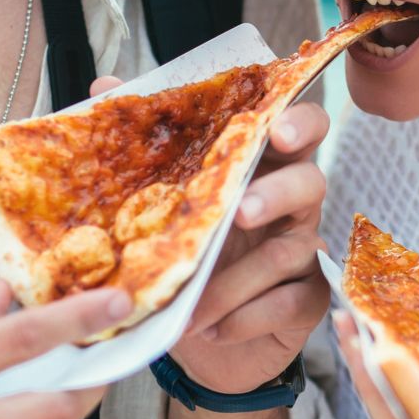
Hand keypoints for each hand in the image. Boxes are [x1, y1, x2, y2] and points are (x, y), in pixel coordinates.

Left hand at [89, 75, 331, 394]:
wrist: (196, 334)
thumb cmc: (186, 255)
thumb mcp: (160, 201)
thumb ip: (144, 143)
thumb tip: (106, 83)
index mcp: (264, 167)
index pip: (302, 127)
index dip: (299, 122)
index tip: (275, 130)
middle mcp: (293, 204)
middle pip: (312, 181)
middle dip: (277, 193)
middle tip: (240, 211)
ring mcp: (305, 251)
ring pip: (291, 251)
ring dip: (238, 279)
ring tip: (195, 306)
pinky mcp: (307, 299)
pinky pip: (290, 302)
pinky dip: (247, 316)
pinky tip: (212, 328)